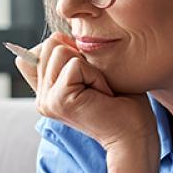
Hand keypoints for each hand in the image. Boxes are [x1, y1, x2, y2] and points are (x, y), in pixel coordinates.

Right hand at [13, 32, 155, 153]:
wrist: (134, 135)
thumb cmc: (122, 103)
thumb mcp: (92, 72)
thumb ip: (69, 57)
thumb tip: (58, 37)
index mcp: (46, 92)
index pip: (37, 51)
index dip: (65, 50)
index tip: (87, 77)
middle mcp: (41, 98)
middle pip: (50, 44)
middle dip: (80, 56)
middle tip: (96, 84)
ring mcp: (46, 101)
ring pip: (59, 50)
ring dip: (89, 66)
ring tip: (99, 90)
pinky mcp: (58, 100)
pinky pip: (75, 65)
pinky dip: (96, 75)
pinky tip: (103, 96)